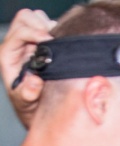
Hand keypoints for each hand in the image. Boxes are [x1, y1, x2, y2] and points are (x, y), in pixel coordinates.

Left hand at [0, 9, 54, 128]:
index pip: (20, 32)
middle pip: (25, 18)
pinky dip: (57, 29)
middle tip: (55, 39)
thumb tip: (34, 81)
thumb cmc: (29, 103)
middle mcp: (17, 44)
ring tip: (59, 41)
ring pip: (36, 17)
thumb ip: (28, 93)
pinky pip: (48, 24)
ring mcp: (30, 41)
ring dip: (49, 26)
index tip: (50, 41)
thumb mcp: (26, 101)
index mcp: (9, 54)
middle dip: (41, 25)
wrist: (35, 106)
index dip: (35, 33)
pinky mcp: (43, 42)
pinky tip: (64, 44)